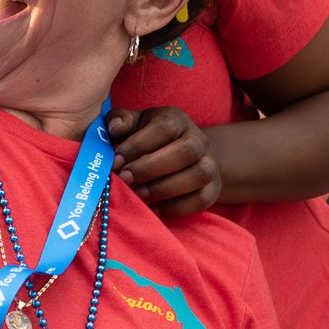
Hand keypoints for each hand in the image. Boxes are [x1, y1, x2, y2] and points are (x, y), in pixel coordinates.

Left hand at [104, 104, 220, 215]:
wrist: (184, 156)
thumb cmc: (149, 140)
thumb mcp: (134, 125)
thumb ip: (121, 121)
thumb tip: (115, 127)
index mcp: (177, 120)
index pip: (164, 128)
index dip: (138, 145)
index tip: (115, 161)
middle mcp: (198, 139)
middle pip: (186, 151)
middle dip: (151, 168)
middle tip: (125, 180)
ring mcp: (209, 164)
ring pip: (199, 175)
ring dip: (165, 188)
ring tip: (139, 195)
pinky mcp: (213, 189)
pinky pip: (201, 199)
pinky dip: (176, 207)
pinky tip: (153, 208)